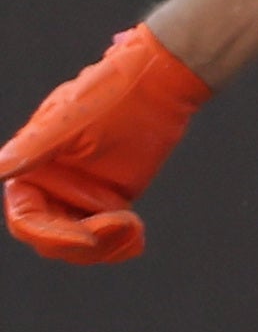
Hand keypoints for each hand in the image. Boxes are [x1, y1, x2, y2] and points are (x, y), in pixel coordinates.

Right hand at [2, 25, 216, 263]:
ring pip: (80, 243)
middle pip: (52, 239)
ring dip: (106, 247)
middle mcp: (49, 185)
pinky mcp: (107, 198)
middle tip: (126, 225)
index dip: (50, 236)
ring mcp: (78, 194)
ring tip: (135, 228)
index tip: (87, 237)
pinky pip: (105, 236)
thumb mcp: (71, 121)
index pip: (26, 219)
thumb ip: (33, 148)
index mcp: (30, 167)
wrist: (157, 84)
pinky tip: (137, 239)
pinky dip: (119, 244)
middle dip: (85, 244)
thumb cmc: (110, 92)